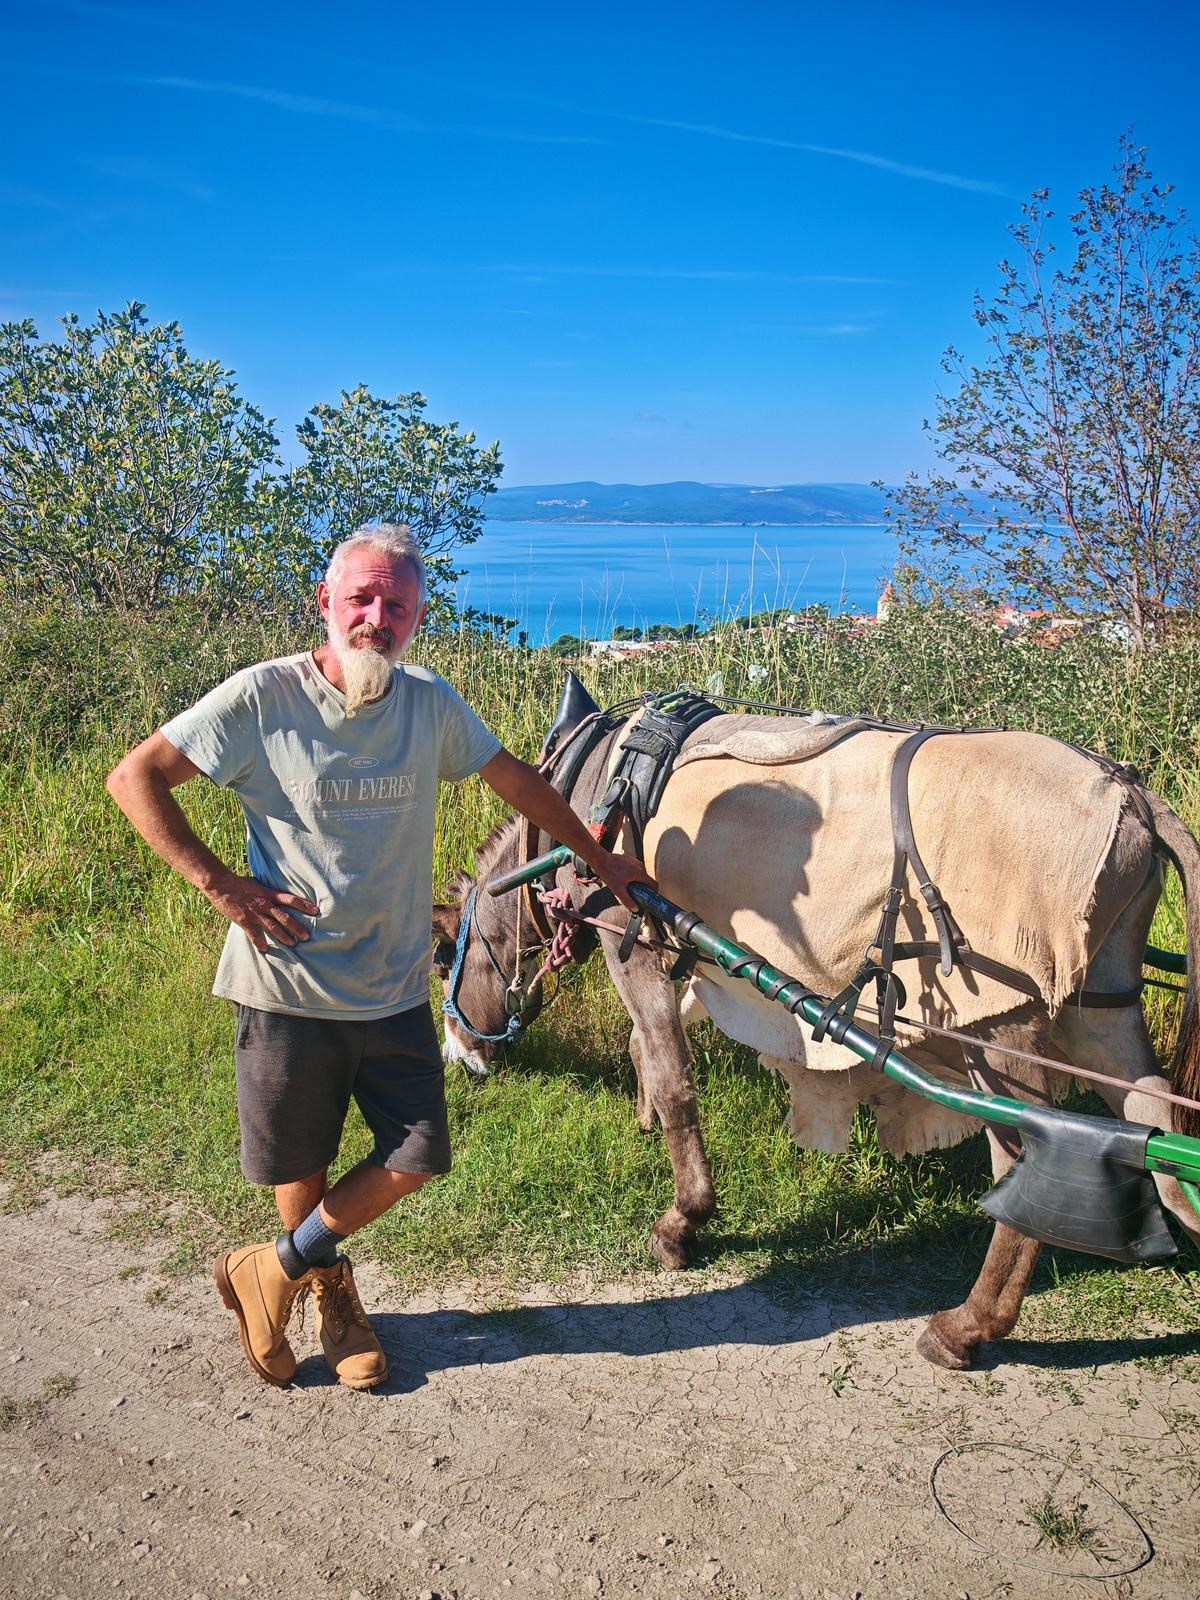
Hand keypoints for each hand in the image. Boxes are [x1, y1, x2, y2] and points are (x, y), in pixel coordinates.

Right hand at [203, 874, 320, 951]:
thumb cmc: (240, 883)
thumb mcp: (258, 884)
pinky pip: (254, 935)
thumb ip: (269, 891)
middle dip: (297, 928)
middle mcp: (265, 904)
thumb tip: (278, 894)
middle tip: (307, 936)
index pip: (291, 899)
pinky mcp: (244, 921)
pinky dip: (260, 943)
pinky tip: (265, 949)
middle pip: (285, 917)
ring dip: (284, 936)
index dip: (304, 905)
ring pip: (273, 927)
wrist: (221, 885)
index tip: (316, 911)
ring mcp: (255, 914)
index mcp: (269, 894)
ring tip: (293, 944)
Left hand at [595, 850, 655, 912]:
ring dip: (638, 882)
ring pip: (641, 875)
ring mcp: (635, 862)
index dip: (654, 892)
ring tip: (628, 887)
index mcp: (640, 873)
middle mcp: (640, 866)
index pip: (654, 884)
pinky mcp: (630, 860)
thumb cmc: (609, 872)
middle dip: (643, 888)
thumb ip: (627, 900)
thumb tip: (635, 908)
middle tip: (637, 895)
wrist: (602, 860)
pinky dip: (633, 876)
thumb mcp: (618, 890)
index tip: (651, 898)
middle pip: (647, 880)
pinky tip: (624, 880)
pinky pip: (636, 870)